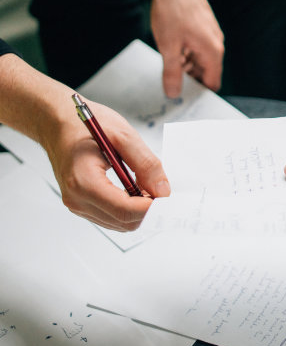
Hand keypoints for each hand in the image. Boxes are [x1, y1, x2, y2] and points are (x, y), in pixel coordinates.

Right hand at [44, 99, 169, 230]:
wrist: (57, 123)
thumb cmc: (84, 125)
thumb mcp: (123, 136)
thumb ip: (146, 164)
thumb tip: (163, 190)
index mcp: (84, 182)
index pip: (125, 211)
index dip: (151, 207)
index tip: (168, 196)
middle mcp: (77, 199)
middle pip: (124, 221)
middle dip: (147, 209)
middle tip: (161, 188)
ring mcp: (77, 205)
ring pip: (119, 223)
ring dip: (138, 209)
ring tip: (145, 184)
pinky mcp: (81, 204)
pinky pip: (111, 217)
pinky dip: (128, 208)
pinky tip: (134, 188)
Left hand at [148, 0, 223, 97]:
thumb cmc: (173, 11)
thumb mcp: (168, 46)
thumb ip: (172, 73)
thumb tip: (173, 94)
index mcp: (212, 51)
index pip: (212, 83)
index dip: (200, 94)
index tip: (185, 101)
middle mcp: (216, 44)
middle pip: (207, 72)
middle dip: (191, 80)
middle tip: (171, 86)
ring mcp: (211, 34)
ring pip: (201, 60)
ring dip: (187, 66)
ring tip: (169, 67)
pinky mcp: (204, 27)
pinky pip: (198, 48)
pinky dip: (187, 54)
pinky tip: (172, 51)